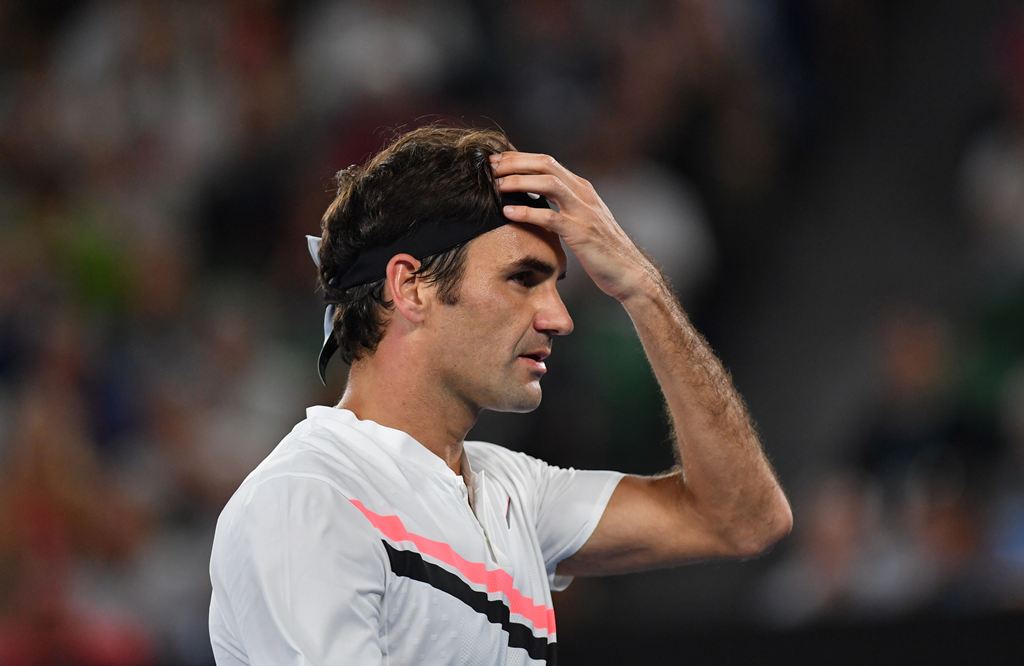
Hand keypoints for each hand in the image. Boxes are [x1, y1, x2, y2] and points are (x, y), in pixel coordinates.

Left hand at [490, 152, 656, 301]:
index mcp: (582, 188)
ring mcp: (584, 212)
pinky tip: (507, 212)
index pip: (547, 161)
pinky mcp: (581, 233)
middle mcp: (583, 194)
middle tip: (489, 167)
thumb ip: (563, 205)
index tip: (495, 160)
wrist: (630, 272)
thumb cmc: (603, 250)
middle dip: (515, 162)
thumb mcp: (582, 220)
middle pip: (545, 164)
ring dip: (519, 181)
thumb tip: (535, 199)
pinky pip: (550, 217)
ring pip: (548, 183)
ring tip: (495, 185)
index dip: (519, 158)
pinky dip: (527, 212)